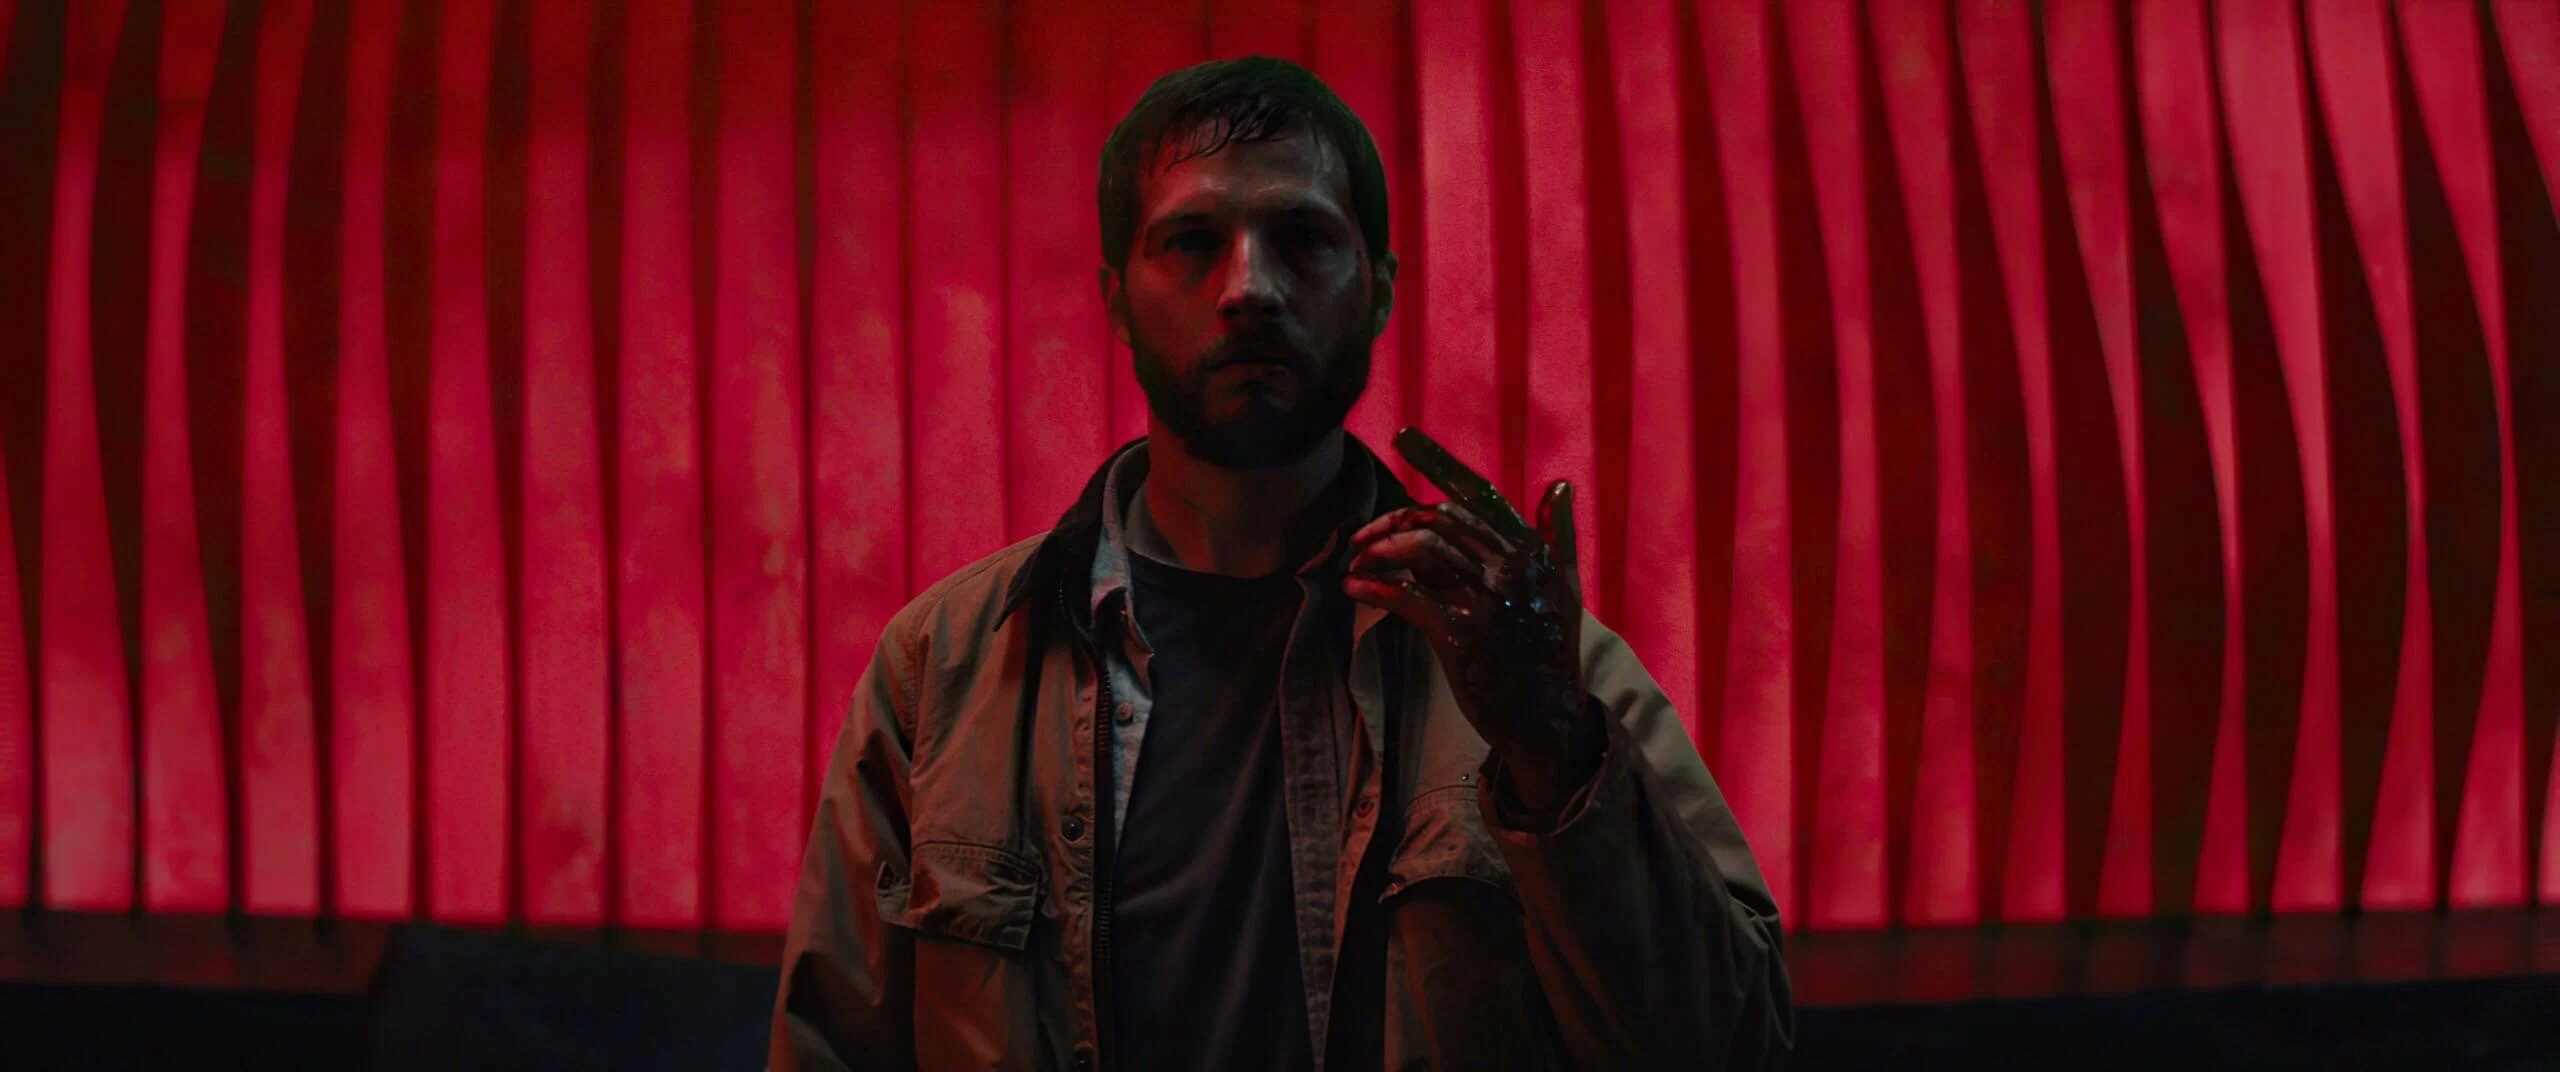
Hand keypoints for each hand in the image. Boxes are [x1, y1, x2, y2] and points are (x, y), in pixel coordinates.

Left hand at [1342, 428, 1597, 810]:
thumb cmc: (1551, 653)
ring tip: (1356, 563)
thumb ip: (1559, 535)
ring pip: (1419, 549)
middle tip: (1361, 537)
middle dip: (1389, 521)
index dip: (1438, 461)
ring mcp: (1485, 598)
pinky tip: (1353, 587)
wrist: (1548, 719)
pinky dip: (1373, 587)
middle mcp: (1510, 566)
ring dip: (1377, 551)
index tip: (1401, 435)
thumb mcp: (1566, 589)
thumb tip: (1559, 485)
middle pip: (1436, 520)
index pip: (1477, 494)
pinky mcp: (1460, 633)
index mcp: (1531, 550)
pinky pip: (1407, 596)